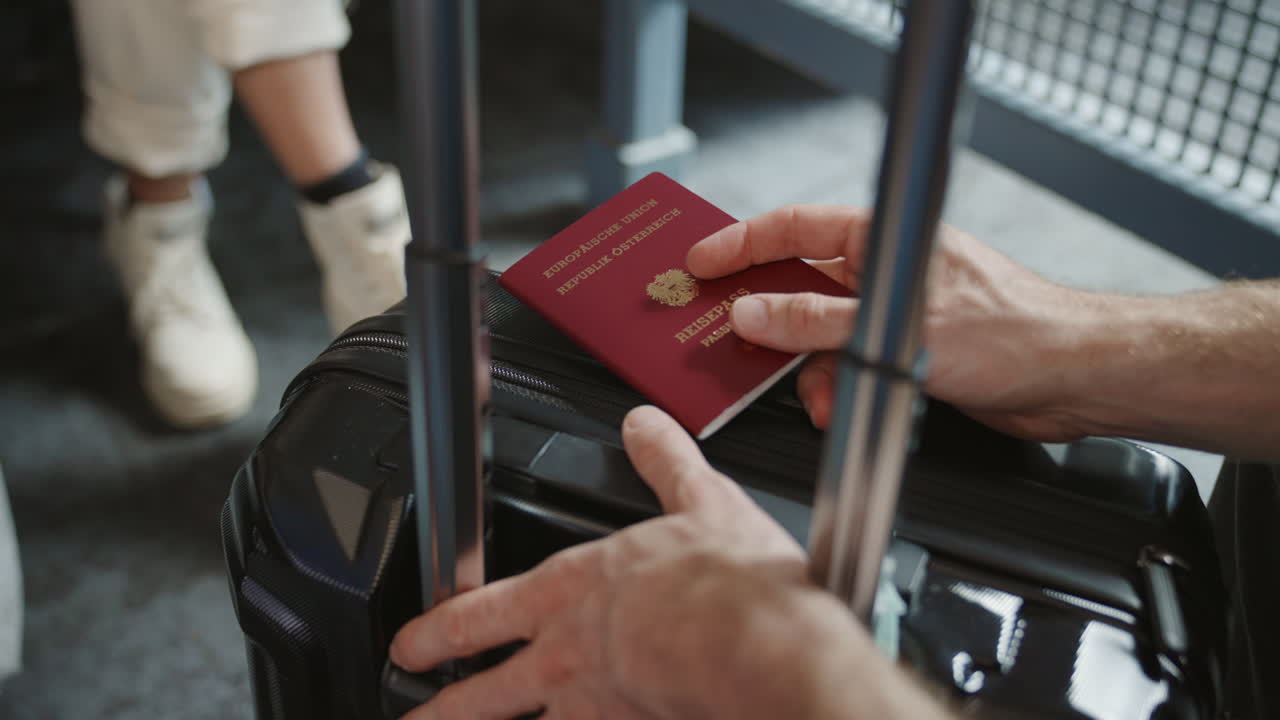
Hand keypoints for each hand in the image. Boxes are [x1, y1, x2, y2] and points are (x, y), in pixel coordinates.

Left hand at [389, 406, 882, 718]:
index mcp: (573, 591)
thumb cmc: (727, 583)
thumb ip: (665, 463)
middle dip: (441, 708)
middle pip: (483, 693)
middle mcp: (570, 656)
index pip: (483, 612)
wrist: (759, 646)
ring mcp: (594, 707)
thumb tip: (644, 426)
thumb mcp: (698, 499)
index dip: (439, 629)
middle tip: (411, 713)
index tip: (412, 643)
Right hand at [687, 205, 1095, 441]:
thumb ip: (818, 322)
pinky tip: (843, 408)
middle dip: (767, 320)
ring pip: (818, 337)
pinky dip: (838, 390)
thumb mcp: (899, 328)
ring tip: (819, 398)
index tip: (699, 262)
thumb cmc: (1018, 331)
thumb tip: (755, 314)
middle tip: (723, 337)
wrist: (1074, 379)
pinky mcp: (902, 354)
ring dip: (810, 372)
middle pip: (798, 286)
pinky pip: (846, 367)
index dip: (740, 243)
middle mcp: (883, 273)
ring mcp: (891, 315)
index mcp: (885, 240)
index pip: (794, 229)